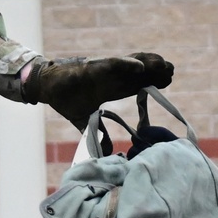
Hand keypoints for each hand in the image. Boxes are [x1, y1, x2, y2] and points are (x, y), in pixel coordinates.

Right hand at [21, 52, 173, 130]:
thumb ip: (97, 133)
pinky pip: (114, 64)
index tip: (168, 81)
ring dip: (149, 65)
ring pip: (131, 66)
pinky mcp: (94, 66)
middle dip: (156, 72)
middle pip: (139, 73)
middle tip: (171, 72)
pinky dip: (127, 64)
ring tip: (165, 66)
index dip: (152, 82)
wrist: (46, 87)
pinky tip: (141, 67)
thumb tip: (105, 153)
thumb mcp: (84, 120)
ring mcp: (104, 70)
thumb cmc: (65, 99)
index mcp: (110, 87)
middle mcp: (111, 77)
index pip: (136, 84)